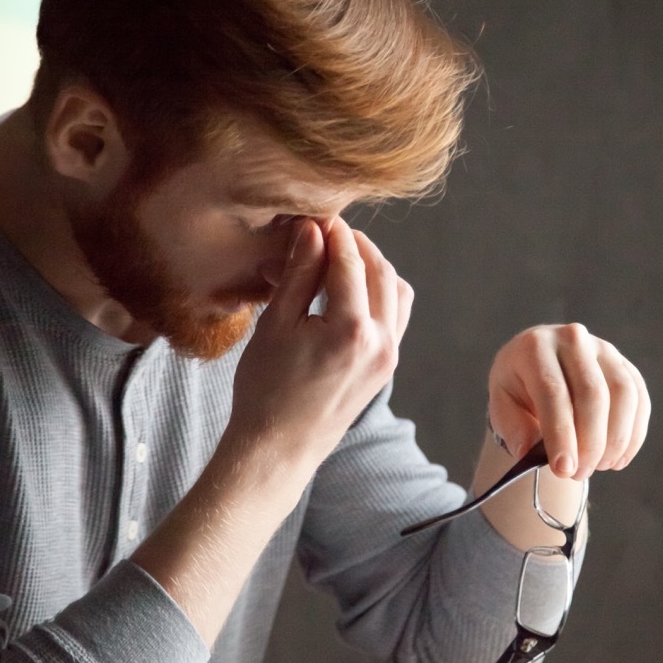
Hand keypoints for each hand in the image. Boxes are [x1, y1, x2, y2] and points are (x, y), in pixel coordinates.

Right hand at [225, 217, 412, 463]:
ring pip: (395, 290)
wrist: (279, 448)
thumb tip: (313, 229)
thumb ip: (300, 273)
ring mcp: (389, 356)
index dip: (333, 232)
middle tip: (325, 231)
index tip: (316, 214)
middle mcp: (381, 342)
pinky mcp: (387, 366)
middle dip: (355, 244)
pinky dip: (379, 292)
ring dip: (372, 266)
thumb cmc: (266, 390)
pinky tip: (349, 289)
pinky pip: (396, 315)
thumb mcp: (276, 325)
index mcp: (350, 330)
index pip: (349, 261)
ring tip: (338, 258)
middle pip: (379, 269)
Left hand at [487, 324, 649, 479]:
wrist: (538, 364)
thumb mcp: (502, 404)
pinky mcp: (625, 365)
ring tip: (599, 467)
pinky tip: (619, 458)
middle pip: (593, 394)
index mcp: (535, 346)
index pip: (553, 391)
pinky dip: (634, 434)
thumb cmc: (519, 388)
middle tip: (579, 474)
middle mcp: (572, 339)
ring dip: (615, 439)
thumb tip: (531, 453)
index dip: (561, 434)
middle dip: (590, 442)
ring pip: (623, 395)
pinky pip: (639, 400)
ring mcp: (603, 349)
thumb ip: (513, 427)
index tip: (563, 470)